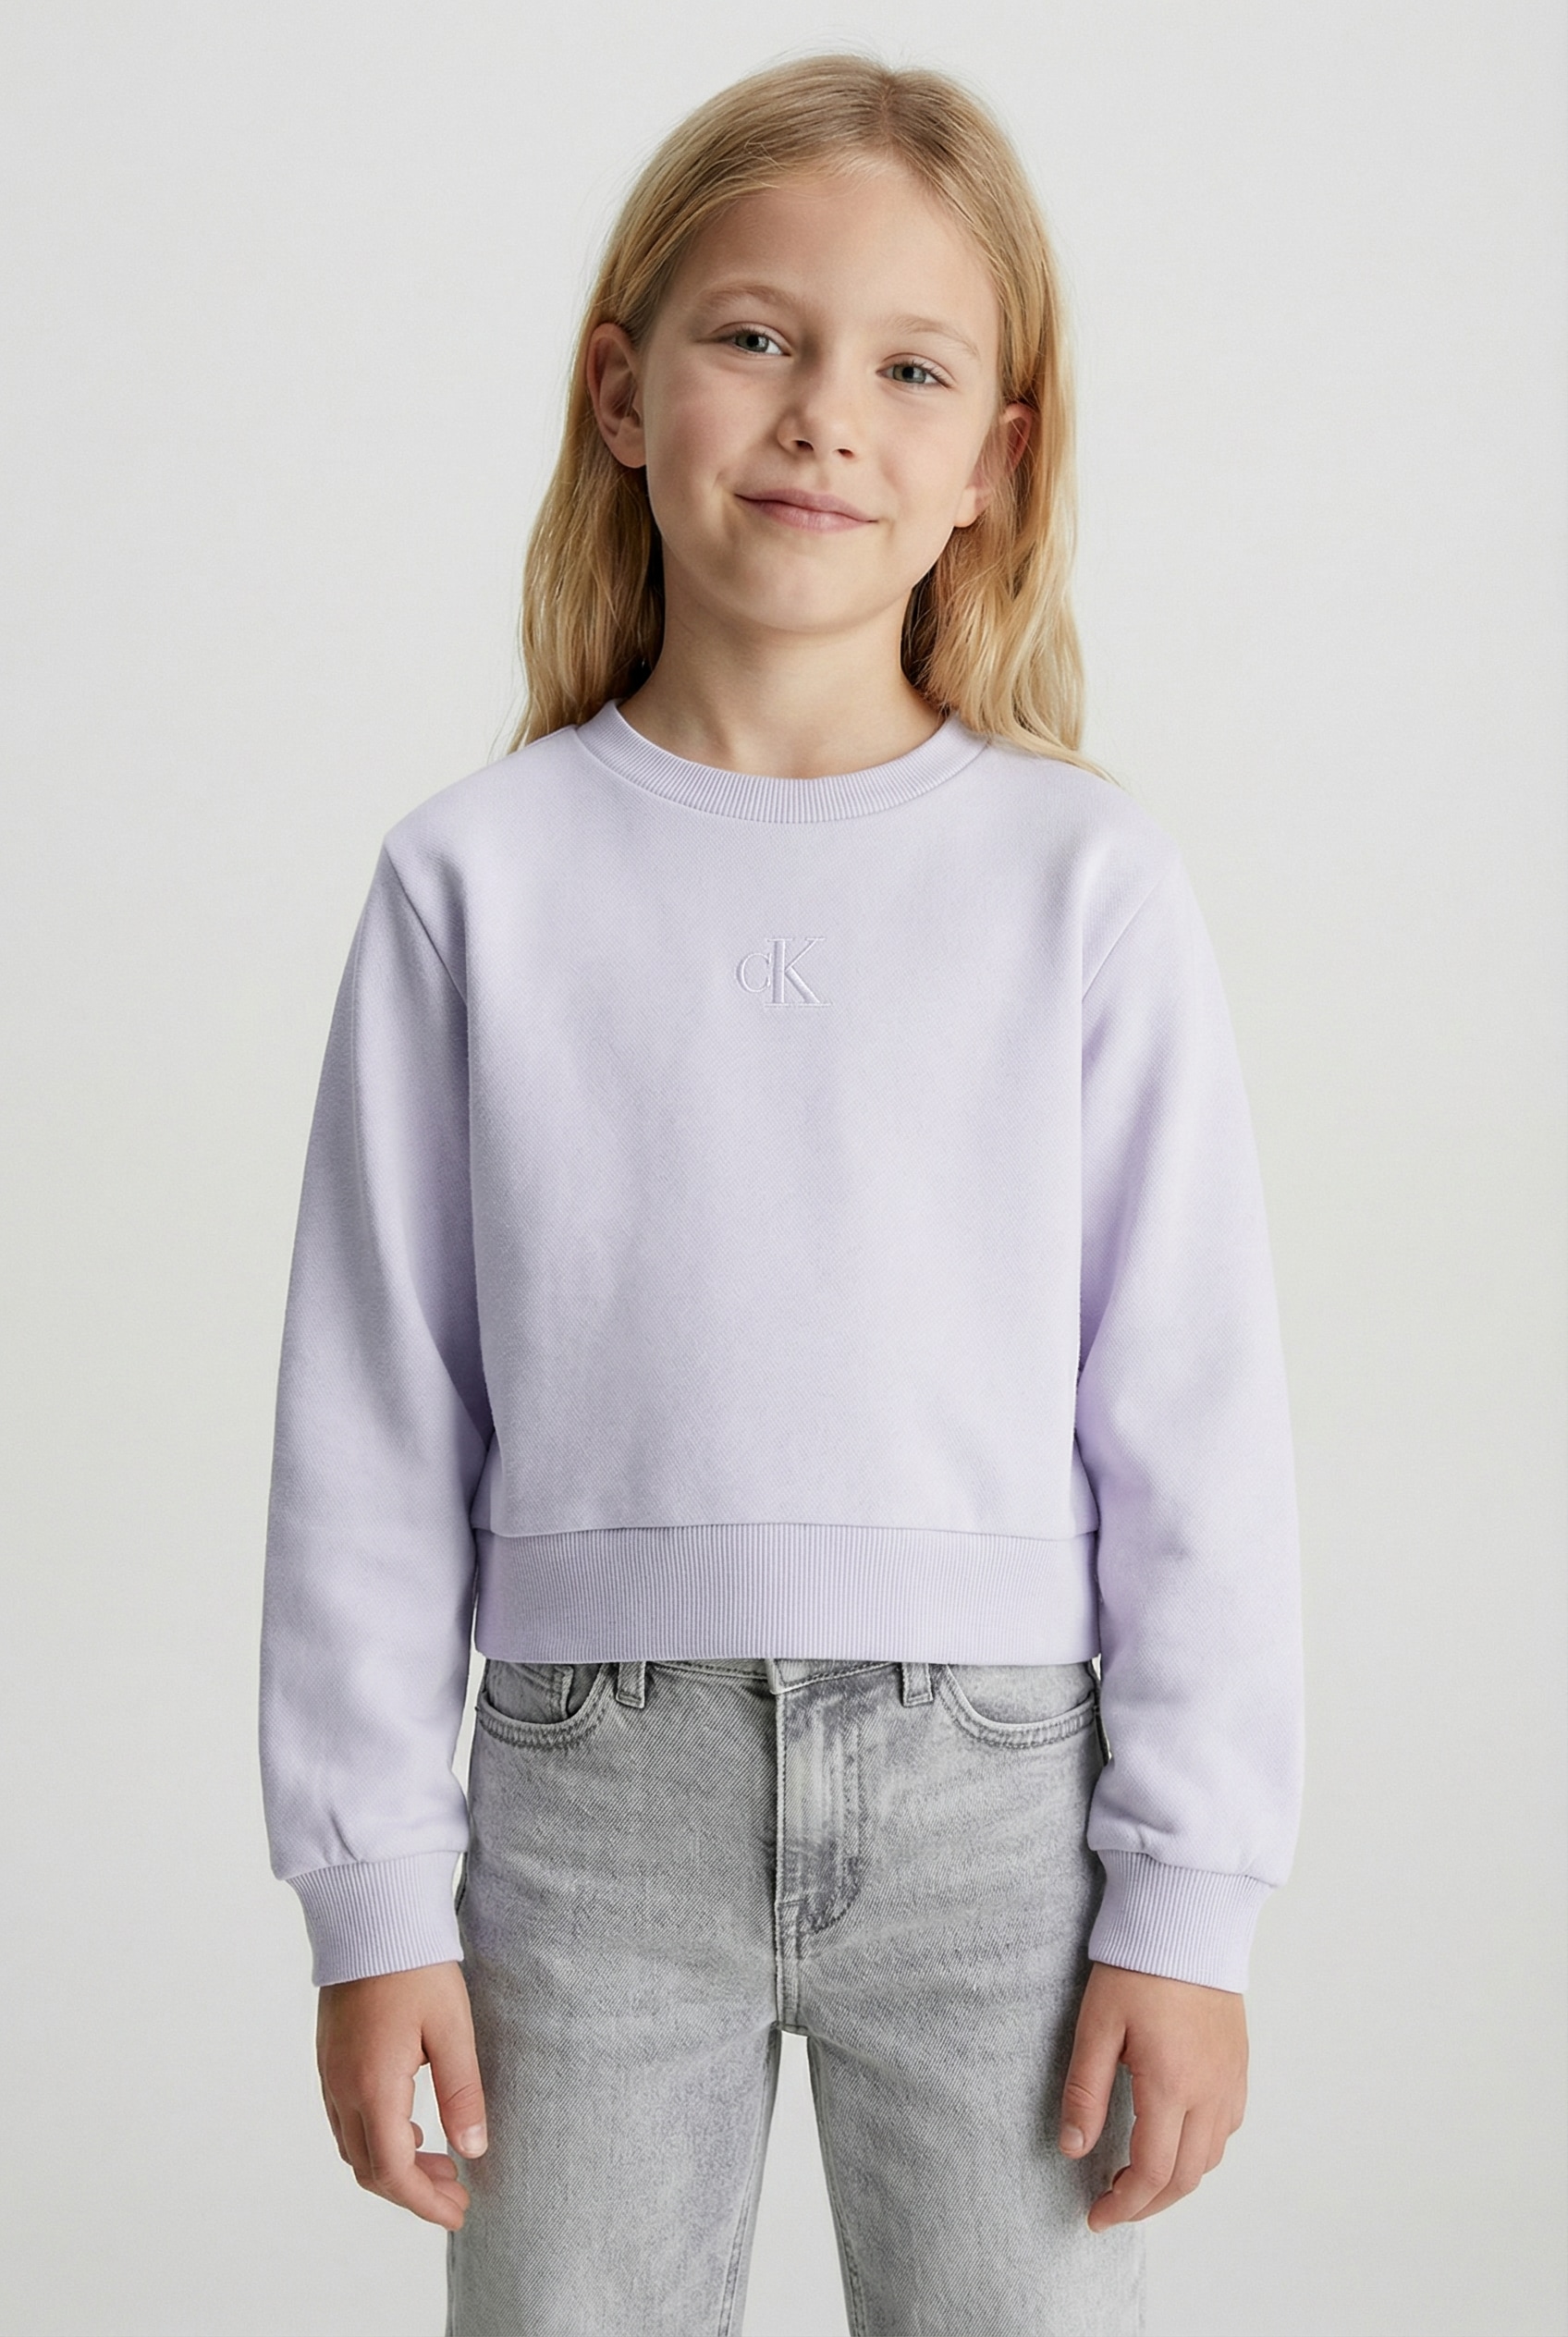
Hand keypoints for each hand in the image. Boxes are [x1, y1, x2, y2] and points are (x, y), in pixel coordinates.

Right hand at [316, 1960, 488, 2228]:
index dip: (425, 2202)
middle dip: (412, 2192)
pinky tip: (411, 2130)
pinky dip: (377, 2141)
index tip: (458, 2213)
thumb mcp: (452, 2029)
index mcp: (374, 2086)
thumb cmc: (416, 1967)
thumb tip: (473, 2151)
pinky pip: (346, 2121)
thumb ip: (462, 2094)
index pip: (393, 2172)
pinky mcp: (329, 2059)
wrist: (370, 1916)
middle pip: (370, 2169)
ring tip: (440, 2164)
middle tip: (457, 2194)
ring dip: (394, 2167)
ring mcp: (330, 2075)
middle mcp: (343, 2089)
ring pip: (355, 2148)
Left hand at [1058, 1960, 1247, 2228]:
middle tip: (1112, 2206)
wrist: (1187, 1919)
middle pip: (1187, 2178)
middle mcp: (1211, 2092)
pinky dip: (1202, 2151)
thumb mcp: (1097, 2026)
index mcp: (1172, 2086)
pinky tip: (1175, 2139)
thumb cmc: (1138, 1967)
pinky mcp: (1239, 2065)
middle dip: (1148, 2204)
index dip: (1123, 2206)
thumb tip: (1074, 2150)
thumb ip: (1086, 2091)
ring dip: (1177, 2181)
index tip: (1095, 2216)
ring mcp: (1231, 2080)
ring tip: (1138, 2178)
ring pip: (1212, 2158)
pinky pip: (1228, 2128)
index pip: (1153, 2173)